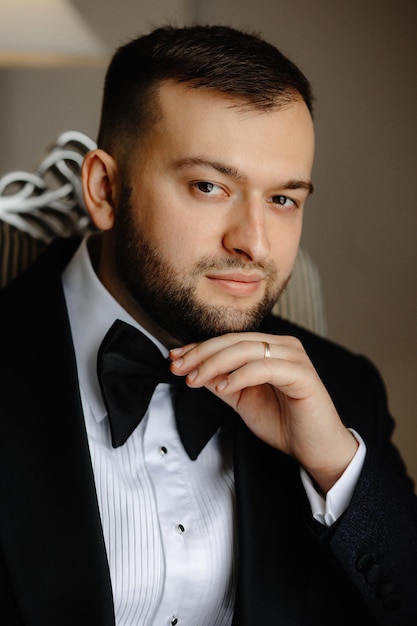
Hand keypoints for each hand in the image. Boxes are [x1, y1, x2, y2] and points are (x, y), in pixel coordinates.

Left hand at [170, 332, 357, 492]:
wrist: (316, 449)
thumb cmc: (285, 424)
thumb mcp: (243, 401)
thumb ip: (222, 383)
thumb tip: (194, 370)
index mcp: (270, 348)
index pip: (229, 341)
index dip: (199, 348)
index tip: (174, 359)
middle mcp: (284, 346)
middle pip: (234, 340)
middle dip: (201, 354)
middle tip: (178, 368)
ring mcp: (294, 358)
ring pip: (246, 349)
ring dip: (215, 363)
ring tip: (195, 379)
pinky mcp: (302, 375)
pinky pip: (265, 367)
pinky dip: (240, 375)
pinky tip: (223, 386)